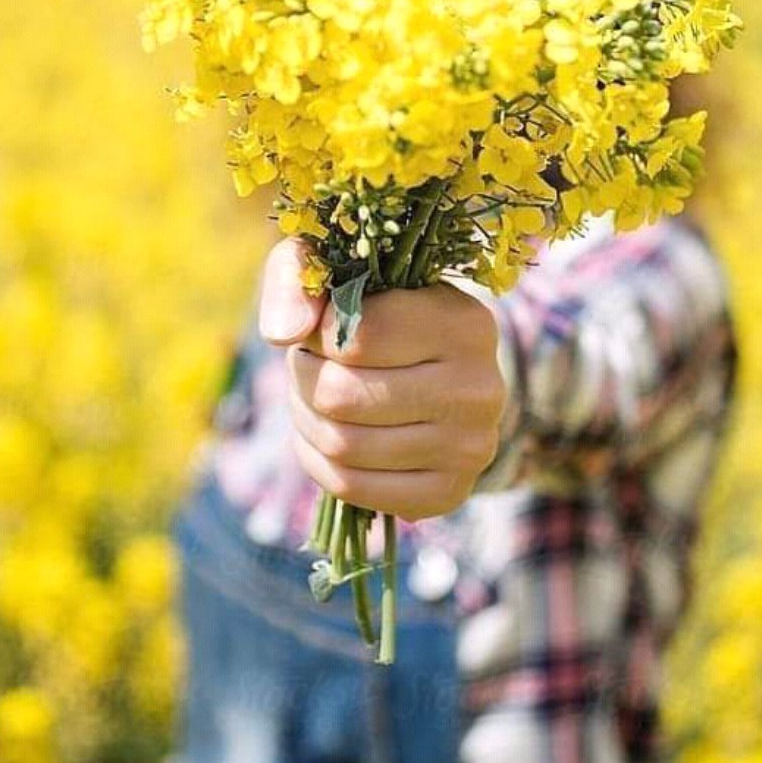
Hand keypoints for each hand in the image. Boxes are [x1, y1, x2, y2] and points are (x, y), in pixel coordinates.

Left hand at [259, 238, 506, 521]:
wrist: (440, 368)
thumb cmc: (381, 308)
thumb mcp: (340, 269)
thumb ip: (299, 277)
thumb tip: (282, 333)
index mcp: (464, 322)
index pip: (358, 337)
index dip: (317, 335)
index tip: (322, 328)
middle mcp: (479, 388)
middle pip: (342, 396)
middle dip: (305, 379)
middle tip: (308, 364)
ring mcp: (470, 448)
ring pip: (342, 445)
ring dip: (306, 418)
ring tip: (315, 393)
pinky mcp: (448, 493)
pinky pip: (351, 486)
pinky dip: (319, 461)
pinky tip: (327, 433)